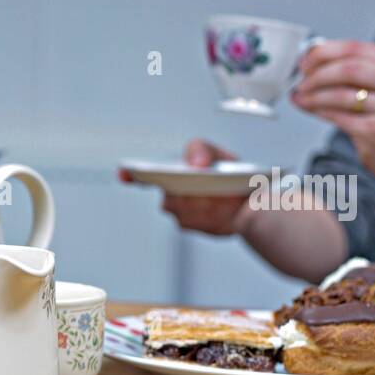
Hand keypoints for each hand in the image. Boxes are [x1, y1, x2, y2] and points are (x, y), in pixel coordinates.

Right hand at [129, 139, 253, 235]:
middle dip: (183, 190)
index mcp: (172, 172)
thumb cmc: (230, 176)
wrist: (249, 202)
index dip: (131, 174)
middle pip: (167, 194)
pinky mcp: (189, 224)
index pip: (144, 175)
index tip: (125, 173)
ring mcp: (178, 210)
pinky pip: (191, 219)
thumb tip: (195, 164)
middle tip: (198, 185)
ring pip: (180, 207)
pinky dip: (206, 213)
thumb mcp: (218, 154)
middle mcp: (170, 193)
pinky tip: (218, 209)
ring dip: (198, 201)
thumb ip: (202, 150)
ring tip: (217, 195)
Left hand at [291, 40, 374, 191]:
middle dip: (317, 74)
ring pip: (341, 94)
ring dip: (313, 95)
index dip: (323, 53)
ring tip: (302, 96)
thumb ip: (351, 70)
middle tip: (302, 81)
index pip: (355, 48)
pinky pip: (339, 116)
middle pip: (348, 68)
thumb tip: (309, 63)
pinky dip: (319, 110)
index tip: (305, 61)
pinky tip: (311, 108)